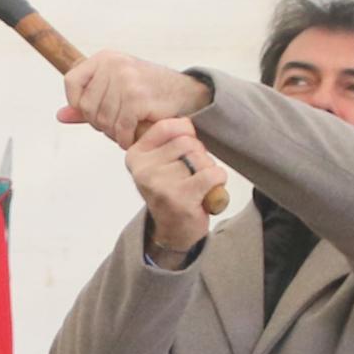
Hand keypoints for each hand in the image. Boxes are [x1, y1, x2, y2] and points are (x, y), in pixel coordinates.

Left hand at [55, 52, 207, 149]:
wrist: (187, 93)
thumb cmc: (148, 92)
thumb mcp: (115, 89)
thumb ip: (86, 102)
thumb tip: (60, 116)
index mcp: (105, 58)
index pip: (71, 81)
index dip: (77, 103)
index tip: (94, 112)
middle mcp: (114, 64)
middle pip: (87, 107)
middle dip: (100, 123)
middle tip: (118, 124)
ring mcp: (126, 80)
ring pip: (103, 120)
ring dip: (114, 133)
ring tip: (127, 129)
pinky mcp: (138, 98)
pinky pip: (120, 128)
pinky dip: (125, 139)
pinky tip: (133, 137)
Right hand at [123, 117, 220, 256]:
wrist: (174, 231)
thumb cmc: (172, 192)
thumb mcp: (160, 162)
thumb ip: (169, 139)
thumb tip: (187, 121)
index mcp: (136, 155)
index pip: (168, 126)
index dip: (186, 133)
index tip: (185, 151)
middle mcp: (143, 169)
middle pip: (188, 142)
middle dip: (199, 156)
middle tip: (191, 175)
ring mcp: (159, 184)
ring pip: (200, 158)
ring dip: (208, 171)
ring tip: (197, 186)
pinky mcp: (178, 198)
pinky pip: (212, 174)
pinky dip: (218, 182)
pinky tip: (207, 192)